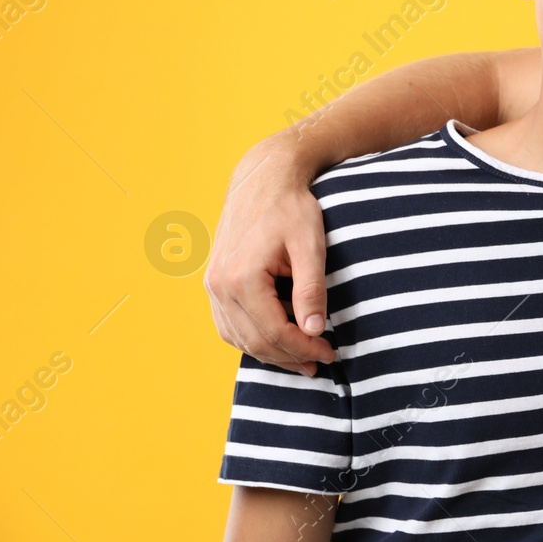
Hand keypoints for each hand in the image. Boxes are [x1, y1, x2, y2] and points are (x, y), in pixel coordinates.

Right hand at [204, 142, 334, 374]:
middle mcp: (219, 285)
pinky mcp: (213, 281)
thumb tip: (314, 330)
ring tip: (301, 359)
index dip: (304, 347)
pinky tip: (276, 340)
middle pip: (254, 340)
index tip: (330, 353)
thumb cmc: (291, 207)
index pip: (274, 331)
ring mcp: (212, 284)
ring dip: (269, 353)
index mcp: (241, 277)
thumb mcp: (310, 245)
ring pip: (238, 337)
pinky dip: (251, 338)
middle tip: (319, 363)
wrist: (263, 178)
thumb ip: (311, 288)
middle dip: (289, 357)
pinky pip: (228, 324)